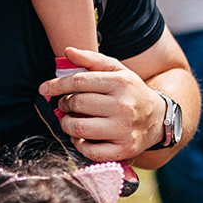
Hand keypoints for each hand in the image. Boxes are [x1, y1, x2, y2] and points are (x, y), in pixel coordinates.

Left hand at [39, 47, 164, 161]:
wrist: (157, 119)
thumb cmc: (130, 92)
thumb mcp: (117, 70)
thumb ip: (91, 59)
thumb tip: (67, 51)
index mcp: (121, 83)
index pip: (79, 82)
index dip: (57, 85)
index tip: (44, 89)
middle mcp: (123, 106)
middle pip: (77, 104)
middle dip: (64, 105)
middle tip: (65, 106)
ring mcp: (123, 130)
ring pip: (79, 128)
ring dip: (67, 125)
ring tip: (71, 121)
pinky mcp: (123, 150)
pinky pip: (90, 151)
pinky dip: (79, 145)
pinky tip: (82, 138)